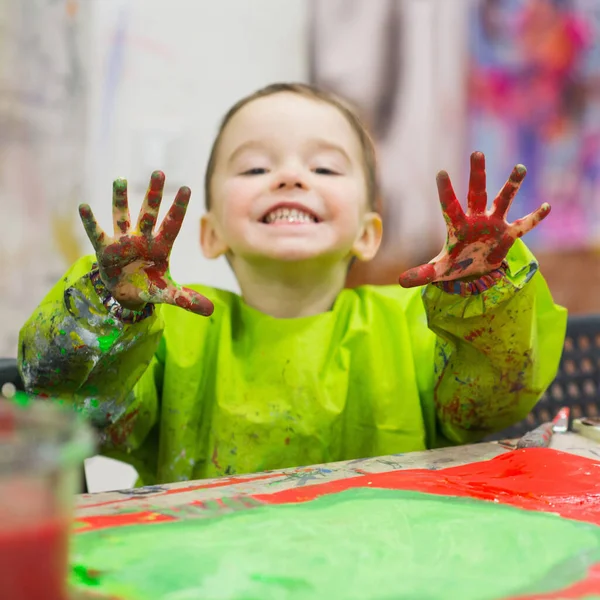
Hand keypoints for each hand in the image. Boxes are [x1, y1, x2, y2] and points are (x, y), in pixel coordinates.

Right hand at [78, 171, 213, 315]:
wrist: (128, 295)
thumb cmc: (151, 287)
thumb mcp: (169, 294)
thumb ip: (188, 299)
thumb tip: (211, 310)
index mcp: (161, 246)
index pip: (172, 224)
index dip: (179, 208)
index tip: (187, 188)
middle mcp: (143, 238)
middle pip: (150, 212)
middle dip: (153, 194)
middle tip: (159, 172)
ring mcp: (124, 241)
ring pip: (123, 216)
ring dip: (120, 199)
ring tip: (119, 180)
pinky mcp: (106, 249)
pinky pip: (97, 233)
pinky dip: (90, 221)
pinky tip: (84, 207)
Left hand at [398, 151, 549, 287]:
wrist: (475, 270)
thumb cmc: (455, 264)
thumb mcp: (439, 270)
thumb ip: (422, 274)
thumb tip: (400, 281)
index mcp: (458, 226)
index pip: (450, 206)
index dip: (446, 192)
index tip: (441, 173)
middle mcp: (477, 219)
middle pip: (477, 193)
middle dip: (477, 174)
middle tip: (477, 153)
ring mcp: (494, 224)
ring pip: (503, 200)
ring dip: (511, 186)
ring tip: (520, 168)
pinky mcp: (508, 234)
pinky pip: (524, 225)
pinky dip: (535, 217)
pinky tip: (547, 206)